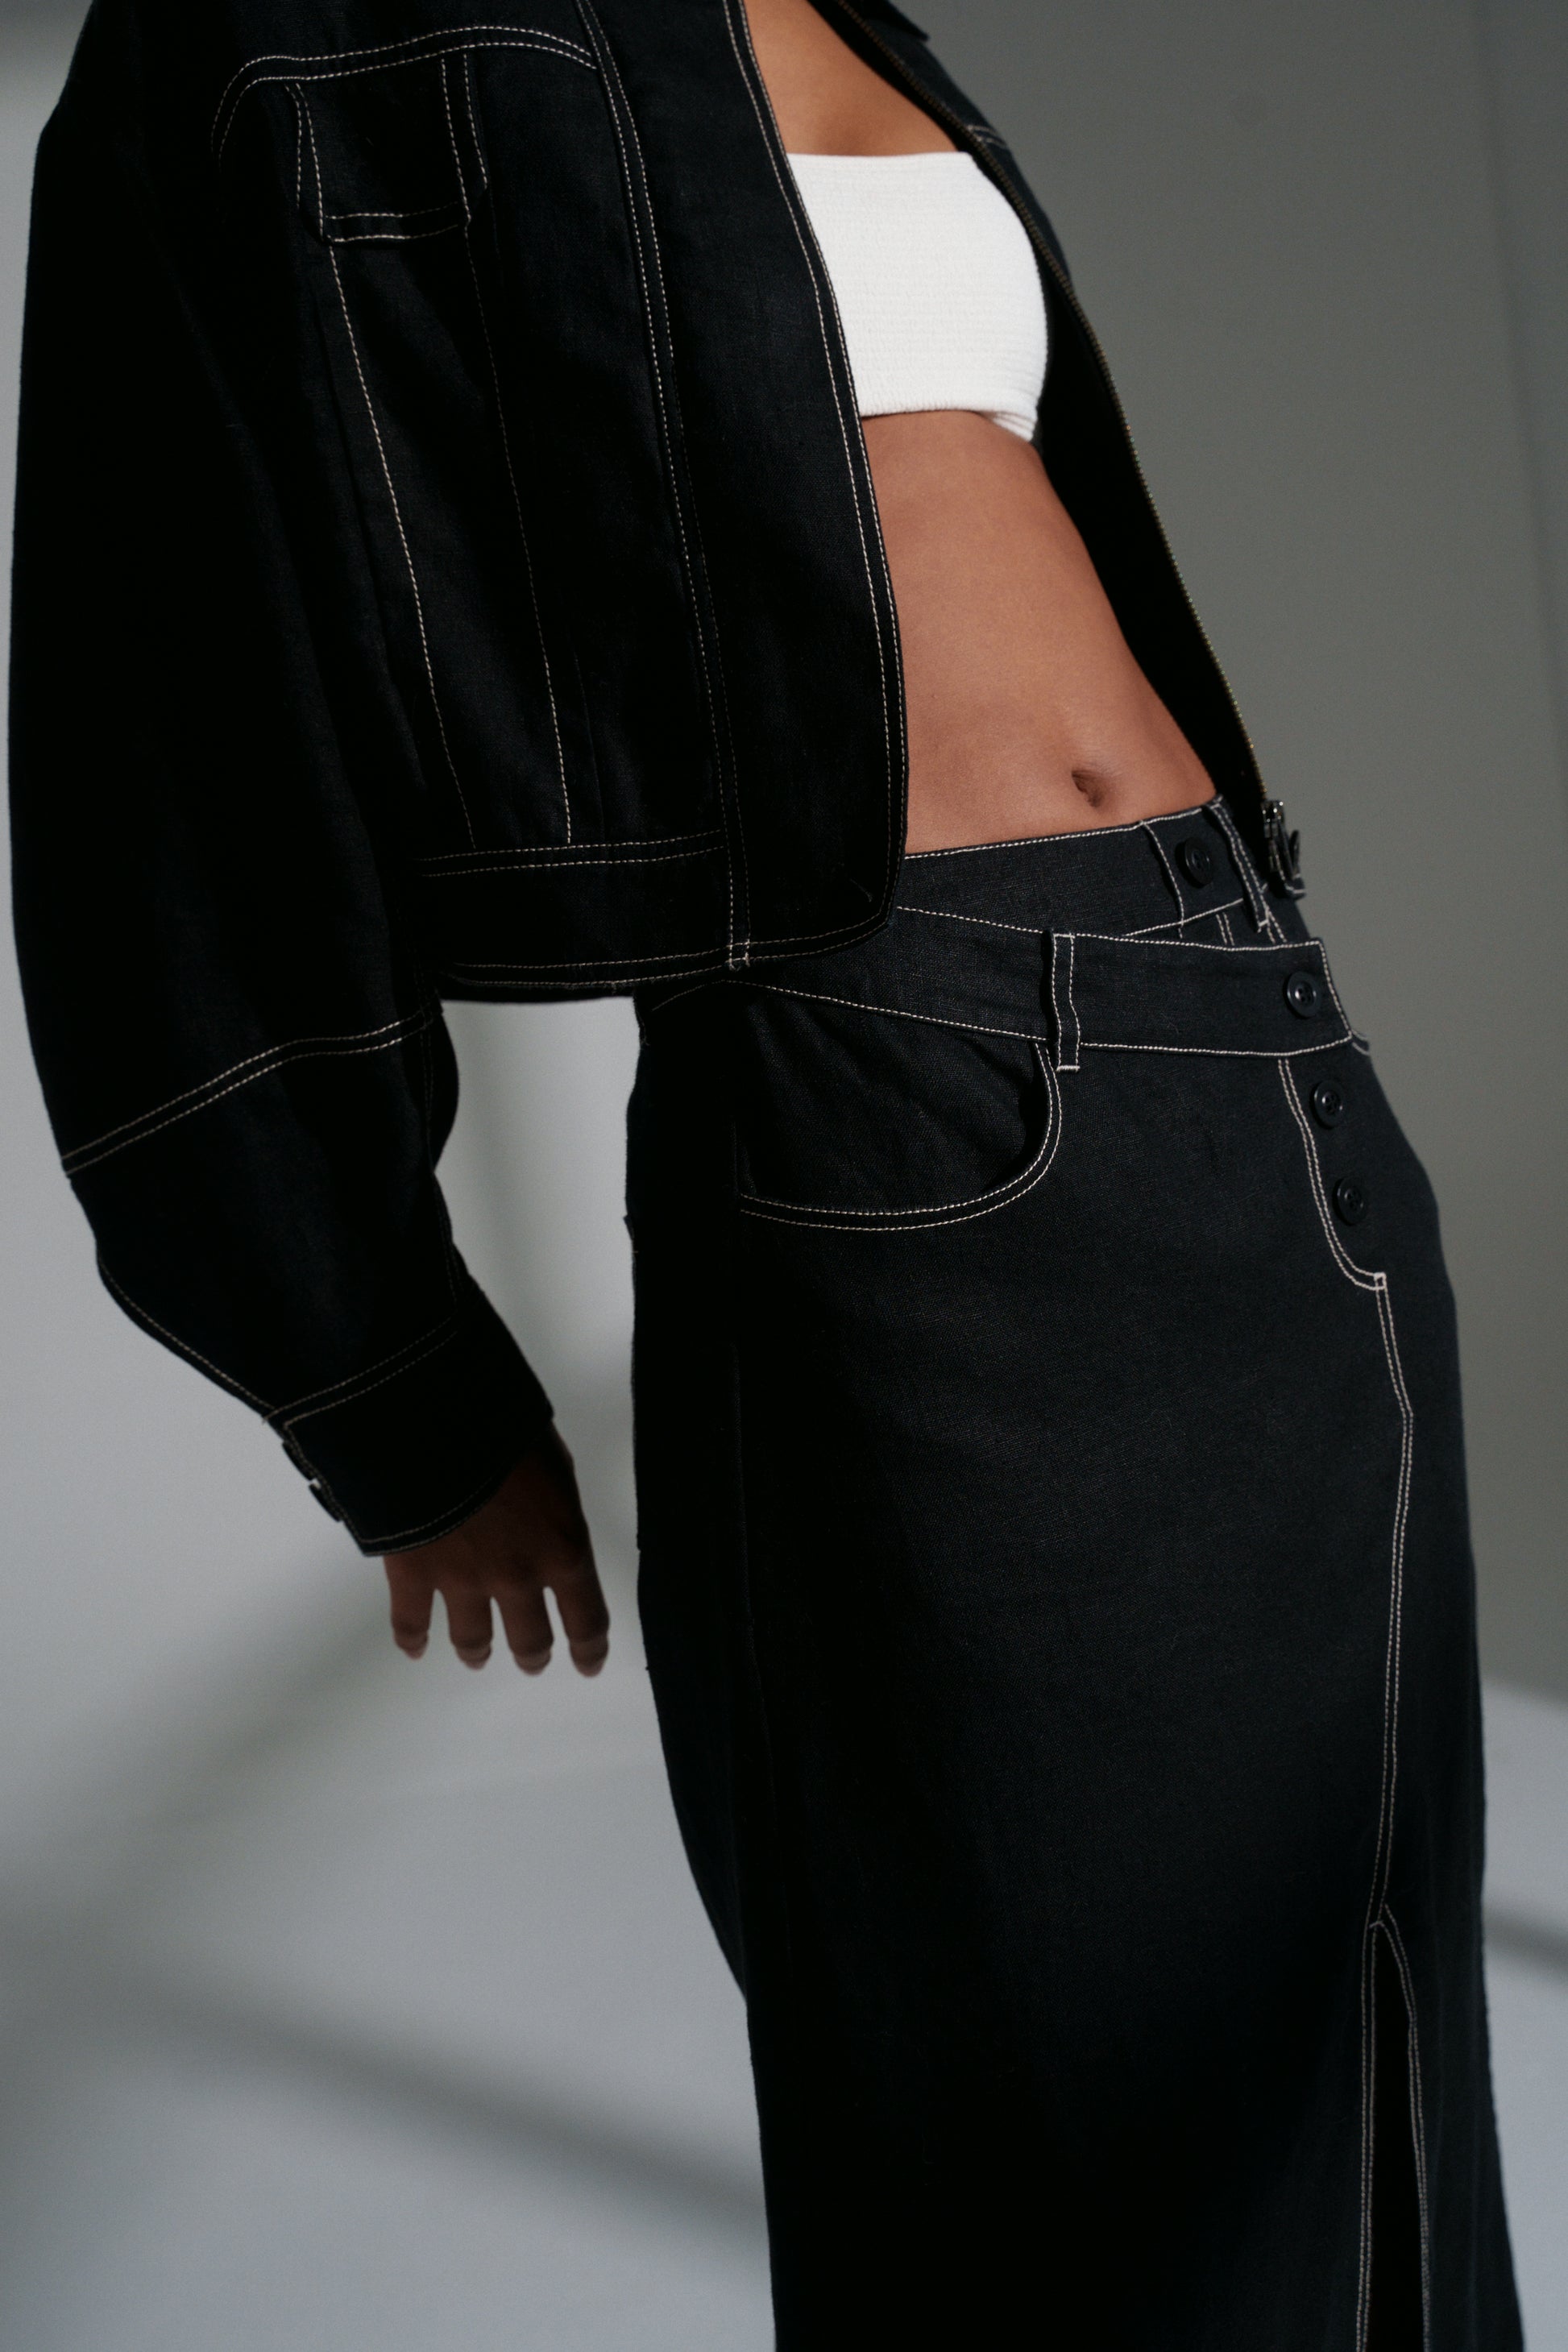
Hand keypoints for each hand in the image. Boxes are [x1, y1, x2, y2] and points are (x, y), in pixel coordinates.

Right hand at [382, 1424, 608, 1676]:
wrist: (437, 1422)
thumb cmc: (507, 1429)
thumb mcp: (555, 1465)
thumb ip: (555, 1508)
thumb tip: (546, 1525)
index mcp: (563, 1549)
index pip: (587, 1617)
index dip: (590, 1649)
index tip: (589, 1665)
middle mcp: (518, 1578)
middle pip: (530, 1638)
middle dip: (532, 1655)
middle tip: (532, 1661)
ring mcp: (463, 1582)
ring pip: (473, 1639)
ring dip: (477, 1651)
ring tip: (476, 1657)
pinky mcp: (413, 1575)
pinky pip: (410, 1622)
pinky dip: (411, 1639)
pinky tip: (414, 1648)